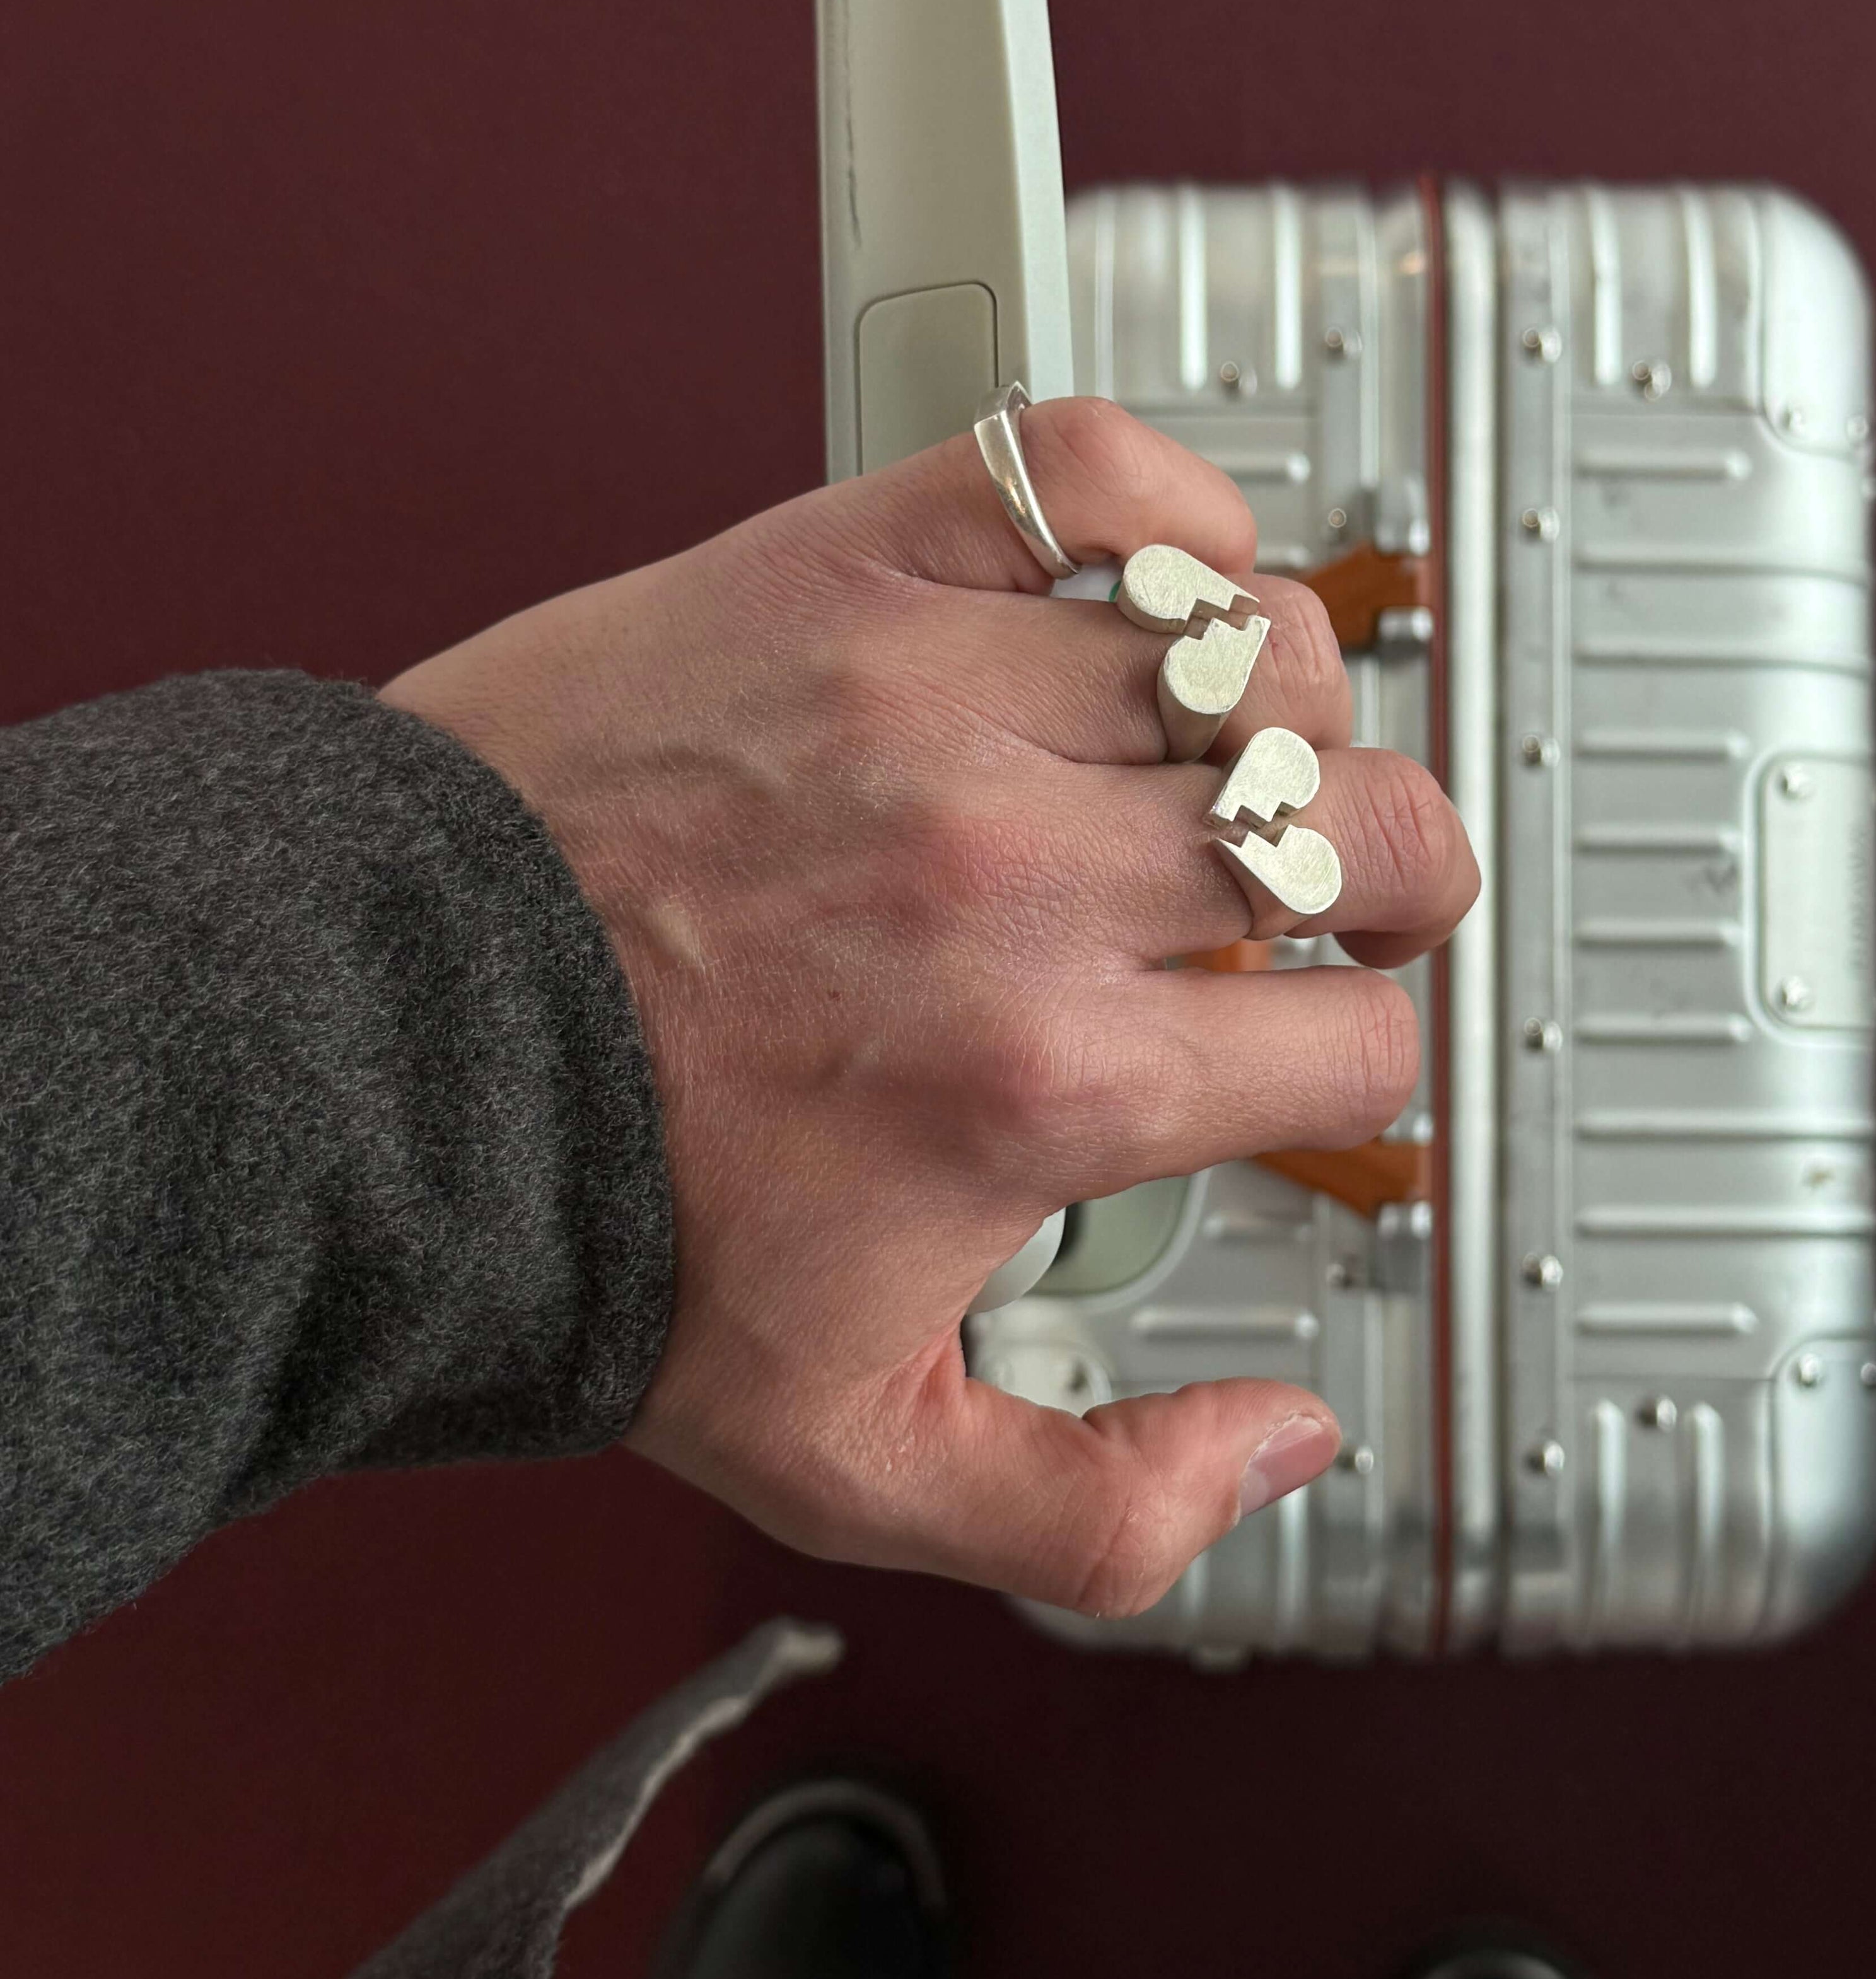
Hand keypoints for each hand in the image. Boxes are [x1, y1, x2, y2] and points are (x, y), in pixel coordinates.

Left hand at [385, 400, 1476, 1615]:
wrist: (377, 1056)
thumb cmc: (589, 1229)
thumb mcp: (854, 1459)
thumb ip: (1103, 1503)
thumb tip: (1278, 1442)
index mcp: (1050, 1082)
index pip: (1354, 1040)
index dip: (1356, 1058)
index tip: (1306, 1048)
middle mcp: (1022, 878)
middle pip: (1366, 823)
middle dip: (1394, 877)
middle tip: (1350, 892)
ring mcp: (941, 698)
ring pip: (1263, 648)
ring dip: (1287, 708)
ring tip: (1228, 750)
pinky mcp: (848, 568)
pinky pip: (1090, 475)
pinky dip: (1166, 510)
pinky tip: (1154, 583)